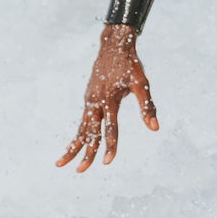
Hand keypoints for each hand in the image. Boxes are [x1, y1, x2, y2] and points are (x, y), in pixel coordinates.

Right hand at [56, 24, 156, 171]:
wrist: (113, 46)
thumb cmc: (130, 65)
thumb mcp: (142, 83)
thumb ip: (147, 106)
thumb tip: (155, 129)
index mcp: (110, 98)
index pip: (110, 127)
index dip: (111, 145)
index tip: (108, 162)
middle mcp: (96, 101)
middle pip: (89, 132)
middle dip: (86, 152)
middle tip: (81, 171)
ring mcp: (89, 100)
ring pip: (81, 128)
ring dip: (73, 146)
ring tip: (61, 164)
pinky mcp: (88, 99)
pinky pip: (82, 121)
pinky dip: (77, 134)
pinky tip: (73, 146)